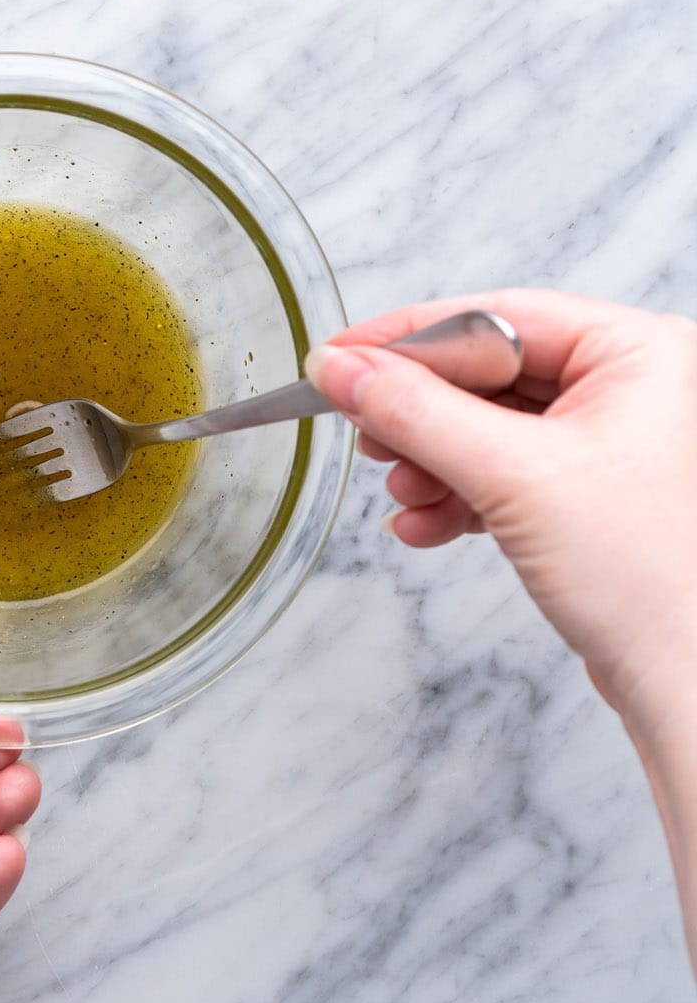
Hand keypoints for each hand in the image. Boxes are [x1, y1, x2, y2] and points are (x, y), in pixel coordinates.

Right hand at [306, 290, 696, 962]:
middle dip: (419, 414)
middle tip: (363, 429)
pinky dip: (454, 496)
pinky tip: (426, 524)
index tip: (339, 359)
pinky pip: (500, 472)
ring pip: (487, 427)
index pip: (497, 320)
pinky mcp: (586, 494)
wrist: (682, 682)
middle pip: (487, 374)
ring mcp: (609, 443)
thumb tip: (344, 370)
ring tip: (402, 493)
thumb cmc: (648, 581)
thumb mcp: (511, 477)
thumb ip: (417, 413)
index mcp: (641, 353)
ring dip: (431, 462)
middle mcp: (632, 388)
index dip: (406, 341)